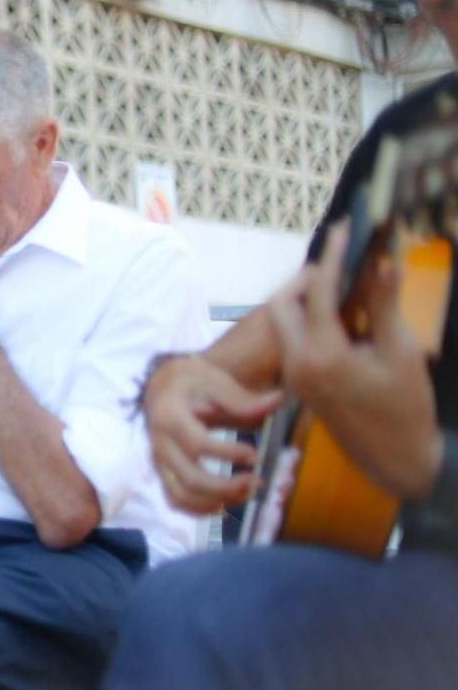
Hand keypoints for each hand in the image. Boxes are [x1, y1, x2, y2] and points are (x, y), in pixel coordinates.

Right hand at [142, 355, 276, 513]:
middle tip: (256, 482)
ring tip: (245, 494)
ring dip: (216, 502)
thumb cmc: (190, 381)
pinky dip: (199, 510)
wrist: (161, 386)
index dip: (228, 454)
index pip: (197, 444)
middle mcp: (159, 443)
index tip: (255, 456)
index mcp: (170, 417)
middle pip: (190, 478)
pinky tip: (225, 505)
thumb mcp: (214, 380)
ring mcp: (159, 461)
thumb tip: (277, 401)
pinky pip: (175, 500)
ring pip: (181, 496)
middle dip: (227, 487)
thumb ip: (242, 398)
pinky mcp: (163, 472)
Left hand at [268, 224, 441, 498]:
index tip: (344, 231)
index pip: (319, 293)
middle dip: (307, 278)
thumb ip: (384, 305)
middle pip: (284, 303)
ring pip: (283, 320)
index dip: (333, 258)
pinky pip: (291, 337)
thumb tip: (383, 261)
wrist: (396, 458)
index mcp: (323, 355)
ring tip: (343, 282)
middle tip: (340, 260)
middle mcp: (298, 363)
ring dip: (305, 298)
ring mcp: (293, 374)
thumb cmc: (406, 408)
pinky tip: (338, 311)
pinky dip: (307, 318)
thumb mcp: (400, 352)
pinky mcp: (297, 381)